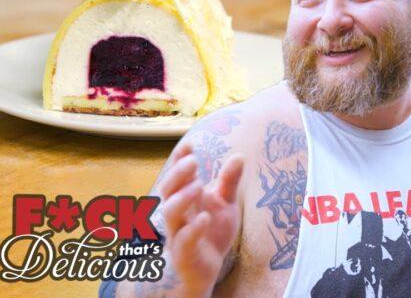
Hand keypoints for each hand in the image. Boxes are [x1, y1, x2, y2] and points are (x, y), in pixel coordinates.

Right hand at [160, 144, 243, 297]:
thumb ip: (229, 182)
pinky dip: (193, 229)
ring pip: (170, 215)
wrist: (208, 269)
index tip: (188, 143)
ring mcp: (178, 233)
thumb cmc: (212, 232)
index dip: (179, 160)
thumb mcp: (226, 204)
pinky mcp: (184, 254)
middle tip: (192, 162)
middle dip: (177, 175)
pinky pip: (184, 241)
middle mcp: (178, 214)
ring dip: (182, 199)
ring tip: (198, 184)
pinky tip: (204, 218)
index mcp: (185, 198)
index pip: (178, 175)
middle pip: (168, 191)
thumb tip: (239, 156)